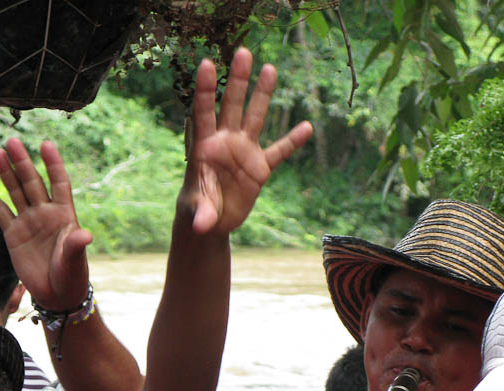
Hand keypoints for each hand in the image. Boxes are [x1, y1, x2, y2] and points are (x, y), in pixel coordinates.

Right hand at [0, 139, 90, 311]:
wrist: (57, 295)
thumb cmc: (72, 276)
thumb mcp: (75, 261)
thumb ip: (76, 246)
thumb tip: (85, 235)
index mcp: (65, 215)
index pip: (59, 183)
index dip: (53, 164)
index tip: (46, 144)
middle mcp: (45, 213)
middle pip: (33, 182)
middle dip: (23, 163)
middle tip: (12, 142)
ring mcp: (28, 222)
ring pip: (15, 192)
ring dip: (6, 173)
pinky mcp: (13, 234)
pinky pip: (0, 212)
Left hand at [181, 47, 311, 235]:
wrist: (210, 220)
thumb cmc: (197, 210)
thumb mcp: (198, 212)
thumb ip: (202, 212)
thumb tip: (202, 225)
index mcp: (204, 147)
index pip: (204, 113)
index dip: (205, 90)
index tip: (208, 64)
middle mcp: (225, 142)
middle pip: (232, 106)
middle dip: (238, 80)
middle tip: (244, 52)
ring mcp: (243, 152)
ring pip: (255, 118)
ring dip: (262, 95)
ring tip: (271, 68)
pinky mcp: (259, 169)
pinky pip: (279, 152)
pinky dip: (292, 142)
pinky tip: (307, 126)